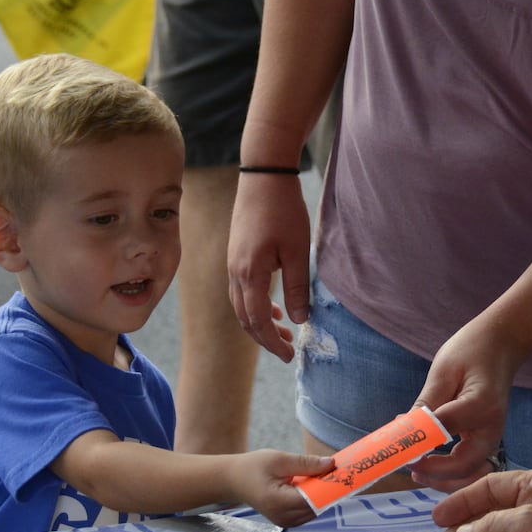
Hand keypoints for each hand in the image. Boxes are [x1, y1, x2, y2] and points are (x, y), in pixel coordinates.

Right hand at [227, 172, 311, 362]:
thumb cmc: (284, 210)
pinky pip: (241, 291)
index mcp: (250, 274)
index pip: (257, 320)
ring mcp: (232, 264)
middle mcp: (235, 272)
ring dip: (259, 323)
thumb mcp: (298, 251)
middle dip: (265, 338)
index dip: (273, 342)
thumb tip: (300, 320)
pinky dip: (255, 306)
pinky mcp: (236, 255)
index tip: (290, 355)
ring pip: (241, 306)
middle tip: (288, 351)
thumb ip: (298, 287)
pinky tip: (275, 306)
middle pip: (245, 318)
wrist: (263, 175)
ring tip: (283, 332)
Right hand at [231, 449, 332, 527]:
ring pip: (315, 510)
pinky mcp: (287, 521)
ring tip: (326, 475)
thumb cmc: (253, 467)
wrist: (233, 480)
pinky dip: (313, 499)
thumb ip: (305, 463)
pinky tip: (314, 484)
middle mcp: (284, 518)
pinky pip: (307, 511)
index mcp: (279, 502)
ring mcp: (285, 522)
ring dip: (322, 494)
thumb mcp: (279, 459)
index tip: (343, 474)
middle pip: (317, 507)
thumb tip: (330, 464)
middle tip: (338, 470)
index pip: (314, 499)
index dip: (331, 488)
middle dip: (328, 490)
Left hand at [409, 311, 519, 490]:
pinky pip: (471, 464)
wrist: (502, 345)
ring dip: (444, 480)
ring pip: (471, 473)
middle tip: (408, 466)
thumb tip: (403, 430)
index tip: (399, 450)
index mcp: (481, 406)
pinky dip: (451, 472)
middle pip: (466, 468)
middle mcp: (492, 428)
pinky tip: (430, 464)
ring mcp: (493, 436)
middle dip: (435, 475)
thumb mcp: (444, 371)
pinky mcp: (487, 438)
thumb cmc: (472, 351)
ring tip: (417, 470)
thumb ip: (426, 404)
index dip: (420, 447)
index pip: (447, 434)